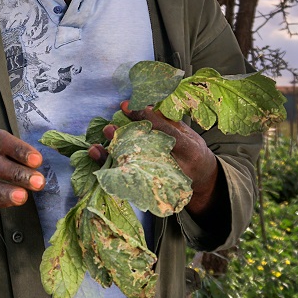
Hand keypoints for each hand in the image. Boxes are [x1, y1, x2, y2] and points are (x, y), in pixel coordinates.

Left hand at [89, 103, 220, 214]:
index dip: (143, 116)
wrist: (202, 180)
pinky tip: (99, 165)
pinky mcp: (154, 191)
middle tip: (108, 128)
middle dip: (124, 140)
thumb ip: (167, 121)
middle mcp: (176, 168)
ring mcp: (164, 182)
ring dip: (111, 159)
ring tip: (95, 148)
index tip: (125, 106)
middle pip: (146, 153)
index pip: (163, 130)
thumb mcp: (187, 133)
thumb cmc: (192, 150)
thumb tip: (143, 105)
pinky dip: (113, 173)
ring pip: (134, 171)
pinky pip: (130, 182)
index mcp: (189, 150)